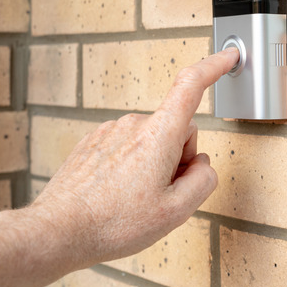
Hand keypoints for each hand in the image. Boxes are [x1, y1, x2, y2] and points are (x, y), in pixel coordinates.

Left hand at [27, 48, 239, 268]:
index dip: (214, 67)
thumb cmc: (112, 223)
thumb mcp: (175, 212)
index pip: (191, 86)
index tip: (228, 55)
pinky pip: (127, 147)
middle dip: (178, 157)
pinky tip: (118, 193)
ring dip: (153, 164)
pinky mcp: (93, 141)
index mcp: (158, 135)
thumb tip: (202, 165)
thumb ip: (203, 181)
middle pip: (176, 129)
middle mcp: (133, 124)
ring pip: (151, 140)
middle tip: (161, 193)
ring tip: (134, 199)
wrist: (59, 230)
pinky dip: (131, 167)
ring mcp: (110, 131)